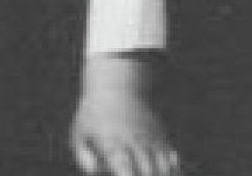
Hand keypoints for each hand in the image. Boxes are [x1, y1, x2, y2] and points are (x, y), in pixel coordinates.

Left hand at [69, 53, 180, 175]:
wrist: (114, 85)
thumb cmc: (93, 112)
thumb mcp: (80, 131)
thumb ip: (84, 155)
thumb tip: (94, 172)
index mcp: (113, 144)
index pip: (126, 170)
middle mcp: (134, 142)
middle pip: (147, 171)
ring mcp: (148, 137)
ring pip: (162, 165)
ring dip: (160, 175)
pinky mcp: (158, 133)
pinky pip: (170, 155)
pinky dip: (172, 167)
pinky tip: (168, 172)